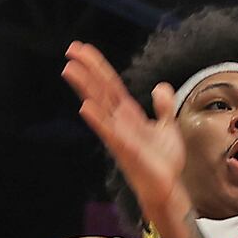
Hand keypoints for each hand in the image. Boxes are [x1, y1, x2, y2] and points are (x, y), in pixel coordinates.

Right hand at [62, 41, 189, 229]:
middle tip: (71, 49)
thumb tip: (159, 87)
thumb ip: (163, 106)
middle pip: (100, 89)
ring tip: (69, 69)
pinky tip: (85, 106)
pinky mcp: (124, 148)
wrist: (168, 187)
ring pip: (99, 105)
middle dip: (86, 69)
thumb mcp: (167, 127)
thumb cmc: (163, 162)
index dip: (98, 66)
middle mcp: (119, 121)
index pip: (110, 84)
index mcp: (128, 114)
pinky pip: (108, 131)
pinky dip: (97, 118)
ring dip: (84, 87)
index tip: (83, 50)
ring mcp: (118, 133)